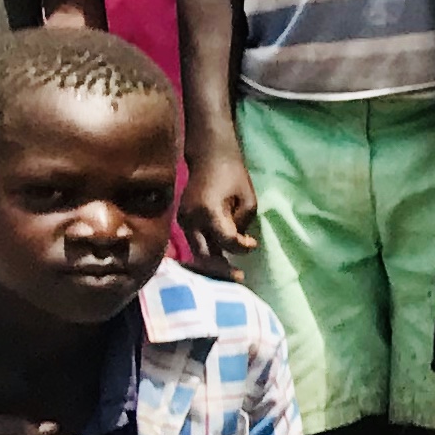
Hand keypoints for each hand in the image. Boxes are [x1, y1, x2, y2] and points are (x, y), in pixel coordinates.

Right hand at [177, 145, 261, 273]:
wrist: (209, 155)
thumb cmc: (232, 174)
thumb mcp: (248, 199)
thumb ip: (242, 224)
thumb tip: (236, 244)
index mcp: (209, 211)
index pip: (226, 240)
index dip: (242, 247)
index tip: (253, 244)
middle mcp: (191, 219)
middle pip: (203, 255)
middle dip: (221, 270)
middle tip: (238, 279)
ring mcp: (182, 220)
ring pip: (195, 252)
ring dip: (212, 264)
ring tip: (230, 274)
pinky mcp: (181, 221)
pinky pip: (193, 243)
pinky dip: (206, 253)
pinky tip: (219, 260)